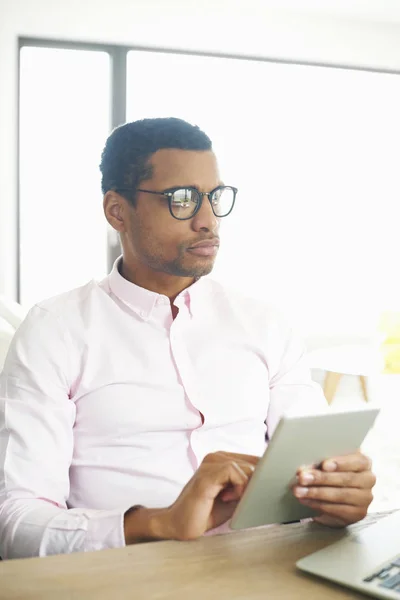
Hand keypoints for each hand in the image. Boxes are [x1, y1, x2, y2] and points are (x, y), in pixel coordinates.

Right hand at [124, 451, 258, 543]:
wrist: (179, 525)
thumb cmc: (206, 512)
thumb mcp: (235, 498)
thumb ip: (249, 486)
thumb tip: (270, 481)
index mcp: (222, 459)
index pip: (254, 458)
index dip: (265, 472)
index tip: (268, 487)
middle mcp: (216, 456)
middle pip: (253, 461)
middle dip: (257, 481)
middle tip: (246, 498)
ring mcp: (209, 463)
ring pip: (245, 466)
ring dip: (246, 486)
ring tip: (232, 499)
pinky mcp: (206, 475)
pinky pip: (232, 471)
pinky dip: (238, 486)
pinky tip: (229, 498)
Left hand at [292, 452, 375, 527]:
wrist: (338, 496)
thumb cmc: (333, 472)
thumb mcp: (330, 463)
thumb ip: (322, 462)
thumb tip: (305, 468)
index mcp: (364, 462)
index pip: (357, 461)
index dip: (340, 463)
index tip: (324, 465)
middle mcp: (368, 479)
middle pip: (345, 479)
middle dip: (321, 478)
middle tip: (302, 477)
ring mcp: (365, 498)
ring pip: (340, 495)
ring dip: (316, 492)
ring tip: (299, 490)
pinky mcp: (357, 513)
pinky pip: (336, 509)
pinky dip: (318, 504)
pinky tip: (306, 500)